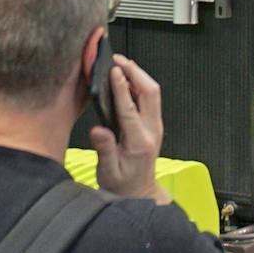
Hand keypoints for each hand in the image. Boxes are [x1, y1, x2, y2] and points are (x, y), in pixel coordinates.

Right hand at [90, 55, 170, 204]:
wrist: (138, 193)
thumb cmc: (122, 184)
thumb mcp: (108, 172)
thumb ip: (104, 150)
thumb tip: (98, 130)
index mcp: (139, 143)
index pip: (131, 110)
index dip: (122, 89)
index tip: (114, 71)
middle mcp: (151, 131)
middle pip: (150, 93)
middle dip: (135, 72)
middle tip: (117, 59)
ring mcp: (155, 126)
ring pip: (152, 92)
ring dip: (138, 75)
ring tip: (120, 63)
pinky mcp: (152, 124)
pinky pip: (149, 98)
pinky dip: (138, 83)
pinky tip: (126, 77)